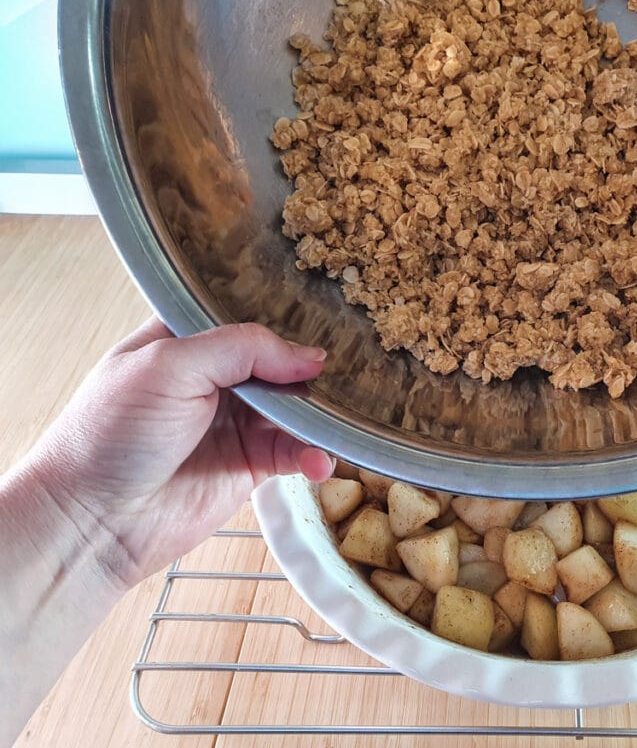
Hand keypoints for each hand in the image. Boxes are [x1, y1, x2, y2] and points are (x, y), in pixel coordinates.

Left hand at [29, 317, 334, 586]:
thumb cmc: (110, 433)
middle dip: (309, 367)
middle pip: (280, 361)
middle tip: (344, 372)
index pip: (246, 316)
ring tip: (333, 423)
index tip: (326, 318)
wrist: (92, 520)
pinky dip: (312, 455)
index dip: (284, 317)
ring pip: (294, 408)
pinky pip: (294, 453)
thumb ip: (242, 349)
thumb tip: (311, 356)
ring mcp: (235, 422)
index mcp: (187, 340)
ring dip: (316, 415)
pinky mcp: (250, 465)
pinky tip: (319, 462)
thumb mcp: (169, 366)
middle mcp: (215, 377)